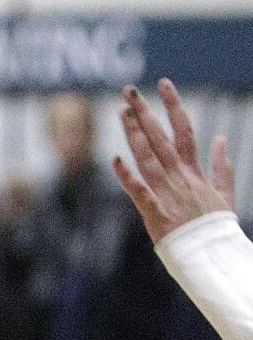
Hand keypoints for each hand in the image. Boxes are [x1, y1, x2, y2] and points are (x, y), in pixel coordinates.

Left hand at [113, 78, 234, 243]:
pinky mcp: (155, 212)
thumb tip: (221, 139)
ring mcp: (167, 193)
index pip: (184, 129)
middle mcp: (179, 177)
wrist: (212, 256)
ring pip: (147, 157)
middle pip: (160, 138)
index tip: (164, 83)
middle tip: (129, 90)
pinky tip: (115, 159)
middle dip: (145, 112)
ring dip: (134, 134)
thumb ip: (221, 166)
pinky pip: (138, 192)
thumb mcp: (225, 194)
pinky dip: (127, 177)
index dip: (173, 105)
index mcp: (194, 171)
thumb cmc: (213, 228)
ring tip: (121, 112)